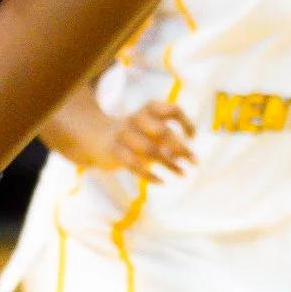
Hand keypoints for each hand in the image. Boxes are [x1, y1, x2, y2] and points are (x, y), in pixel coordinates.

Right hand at [45, 88, 194, 180]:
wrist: (95, 137)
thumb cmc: (132, 135)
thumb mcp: (148, 129)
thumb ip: (166, 138)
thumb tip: (186, 155)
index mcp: (147, 110)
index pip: (171, 110)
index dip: (185, 122)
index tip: (192, 136)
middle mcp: (135, 119)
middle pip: (162, 131)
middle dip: (181, 148)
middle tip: (195, 161)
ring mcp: (123, 135)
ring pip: (150, 150)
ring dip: (169, 163)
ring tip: (182, 173)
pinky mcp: (114, 151)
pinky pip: (134, 164)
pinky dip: (149, 175)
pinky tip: (161, 182)